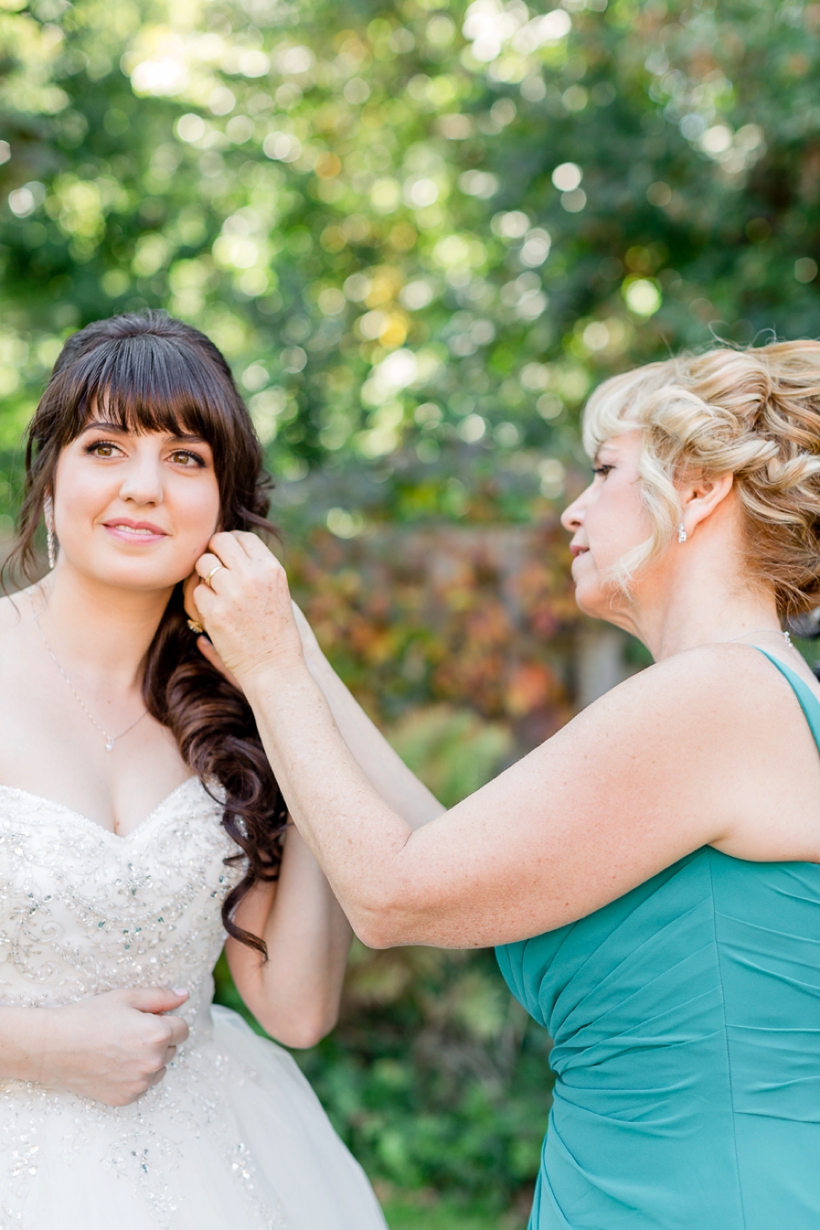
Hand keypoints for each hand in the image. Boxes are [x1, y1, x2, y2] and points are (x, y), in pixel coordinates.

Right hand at [35, 986, 189, 1106]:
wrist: (52, 1047)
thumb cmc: (88, 1017)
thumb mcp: (126, 997)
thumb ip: (161, 996)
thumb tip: (184, 995)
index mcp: (158, 1034)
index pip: (183, 1029)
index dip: (168, 1021)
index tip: (150, 1019)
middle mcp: (153, 1062)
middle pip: (173, 1049)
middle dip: (159, 1040)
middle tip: (130, 1032)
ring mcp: (140, 1084)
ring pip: (159, 1069)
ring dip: (149, 1060)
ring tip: (120, 1048)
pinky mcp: (126, 1099)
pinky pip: (142, 1085)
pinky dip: (134, 1076)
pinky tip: (112, 1064)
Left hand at [191, 532, 304, 685]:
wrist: (275, 667)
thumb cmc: (276, 631)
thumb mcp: (278, 591)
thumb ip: (257, 568)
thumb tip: (230, 545)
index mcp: (272, 569)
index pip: (243, 537)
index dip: (230, 543)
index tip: (227, 556)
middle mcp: (253, 575)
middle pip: (219, 542)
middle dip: (212, 552)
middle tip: (213, 569)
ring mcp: (233, 593)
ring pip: (203, 564)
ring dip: (203, 576)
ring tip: (213, 593)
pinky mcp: (216, 612)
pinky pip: (197, 592)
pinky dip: (201, 601)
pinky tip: (213, 613)